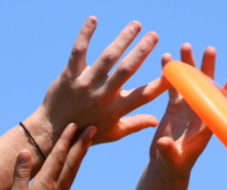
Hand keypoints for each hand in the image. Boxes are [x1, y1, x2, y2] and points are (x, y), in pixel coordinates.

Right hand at [6, 124, 95, 189]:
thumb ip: (20, 174)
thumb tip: (25, 151)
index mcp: (45, 185)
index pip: (58, 157)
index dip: (66, 140)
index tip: (75, 125)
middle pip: (72, 162)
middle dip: (82, 144)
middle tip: (93, 128)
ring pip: (73, 172)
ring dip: (80, 156)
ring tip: (87, 143)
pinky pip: (69, 182)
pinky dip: (74, 170)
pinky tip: (74, 169)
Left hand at [36, 18, 166, 144]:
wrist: (52, 131)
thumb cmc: (86, 133)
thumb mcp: (112, 133)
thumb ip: (135, 124)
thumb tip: (156, 121)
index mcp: (116, 110)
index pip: (143, 95)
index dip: (161, 83)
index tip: (174, 69)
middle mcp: (102, 97)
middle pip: (126, 71)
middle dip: (142, 52)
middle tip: (154, 36)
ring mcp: (85, 85)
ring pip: (107, 59)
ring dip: (123, 40)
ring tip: (136, 25)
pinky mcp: (69, 76)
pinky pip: (78, 51)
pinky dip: (85, 34)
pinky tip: (93, 19)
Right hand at [151, 44, 226, 178]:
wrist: (167, 166)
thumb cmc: (175, 167)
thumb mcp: (173, 161)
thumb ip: (169, 151)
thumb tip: (163, 142)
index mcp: (205, 126)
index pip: (220, 107)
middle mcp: (199, 113)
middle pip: (206, 87)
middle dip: (208, 68)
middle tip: (210, 50)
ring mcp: (186, 108)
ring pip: (189, 82)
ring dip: (188, 65)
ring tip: (185, 46)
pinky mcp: (174, 107)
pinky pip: (173, 87)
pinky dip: (170, 73)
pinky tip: (167, 58)